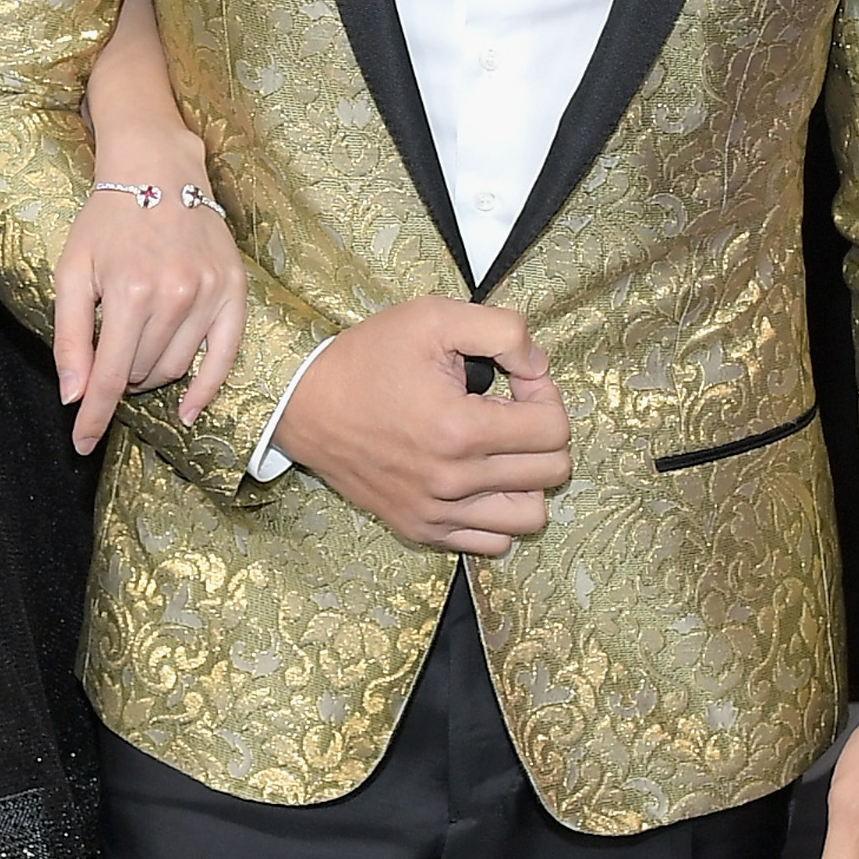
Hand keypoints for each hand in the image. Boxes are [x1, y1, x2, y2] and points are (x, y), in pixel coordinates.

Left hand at [53, 137, 248, 454]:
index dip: (94, 418)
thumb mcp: (72, 272)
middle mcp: (174, 296)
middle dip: (120, 376)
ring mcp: (210, 295)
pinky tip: (189, 410)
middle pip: (142, 374)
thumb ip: (69, 337)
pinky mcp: (234, 292)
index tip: (82, 445)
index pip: (110, 378)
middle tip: (110, 347)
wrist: (159, 169)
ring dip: (151, 372)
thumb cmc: (107, 219)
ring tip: (137, 342)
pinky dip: (205, 389)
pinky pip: (225, 358)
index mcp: (129, 292)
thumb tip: (73, 396)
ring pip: (176, 368)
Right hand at [271, 298, 572, 553]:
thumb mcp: (433, 317)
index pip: (555, 430)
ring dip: (528, 478)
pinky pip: (492, 542)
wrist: (303, 403)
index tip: (516, 379)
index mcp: (461, 430)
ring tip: (499, 448)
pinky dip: (498, 512)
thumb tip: (539, 364)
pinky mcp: (420, 528)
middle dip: (543, 432)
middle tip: (508, 407)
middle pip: (551, 473)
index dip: (546, 395)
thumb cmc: (366, 357)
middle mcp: (453, 482)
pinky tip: (477, 477)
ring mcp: (437, 513)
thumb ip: (503, 331)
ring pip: (530, 517)